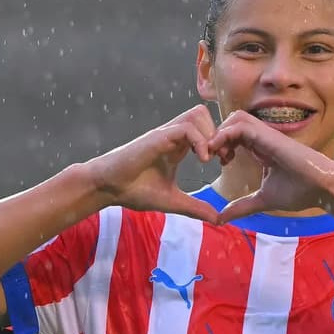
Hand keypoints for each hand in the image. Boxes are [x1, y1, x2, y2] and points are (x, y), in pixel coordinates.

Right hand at [88, 104, 219, 223]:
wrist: (108, 188)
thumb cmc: (135, 191)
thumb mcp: (172, 201)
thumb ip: (195, 207)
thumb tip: (217, 219)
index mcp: (179, 147)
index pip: (207, 129)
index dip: (221, 142)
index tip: (225, 162)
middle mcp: (174, 136)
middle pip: (205, 115)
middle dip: (220, 133)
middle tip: (223, 158)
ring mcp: (166, 134)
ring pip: (197, 114)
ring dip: (210, 134)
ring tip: (211, 159)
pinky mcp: (158, 137)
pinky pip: (186, 128)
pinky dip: (199, 141)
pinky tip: (202, 160)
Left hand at [207, 110, 333, 222]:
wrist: (323, 188)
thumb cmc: (301, 192)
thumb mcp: (264, 200)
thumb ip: (243, 206)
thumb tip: (222, 218)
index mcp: (261, 148)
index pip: (234, 134)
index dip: (221, 144)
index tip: (219, 163)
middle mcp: (263, 138)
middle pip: (232, 121)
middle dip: (217, 136)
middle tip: (214, 157)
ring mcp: (266, 135)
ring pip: (235, 118)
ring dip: (220, 133)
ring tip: (217, 154)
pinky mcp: (269, 136)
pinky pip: (241, 125)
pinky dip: (225, 134)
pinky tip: (221, 152)